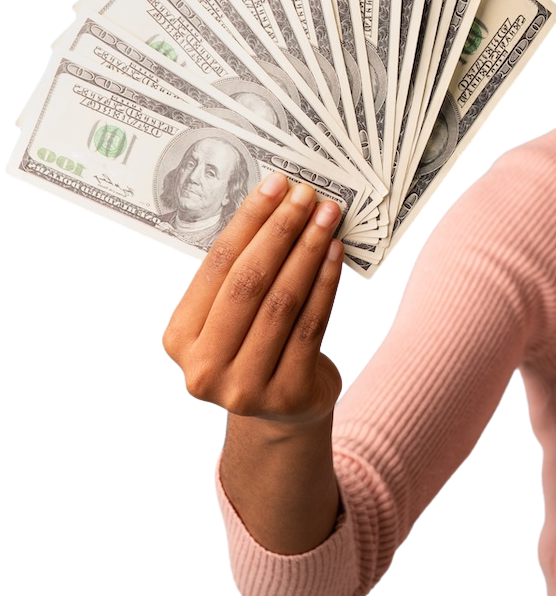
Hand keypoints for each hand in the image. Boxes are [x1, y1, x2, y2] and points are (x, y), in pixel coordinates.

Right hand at [162, 172, 344, 426]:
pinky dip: (325, 284)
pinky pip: (310, 325)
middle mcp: (203, 368)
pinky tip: (336, 254)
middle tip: (306, 195)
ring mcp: (244, 387)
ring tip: (327, 217)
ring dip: (308, 251)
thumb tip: (275, 201)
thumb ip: (241, 272)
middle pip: (249, 283)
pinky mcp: (287, 394)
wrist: (283, 411)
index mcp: (179, 339)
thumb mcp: (231, 316)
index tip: (275, 185)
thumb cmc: (257, 346)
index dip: (248, 221)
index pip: (216, 266)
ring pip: (282, 302)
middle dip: (281, 231)